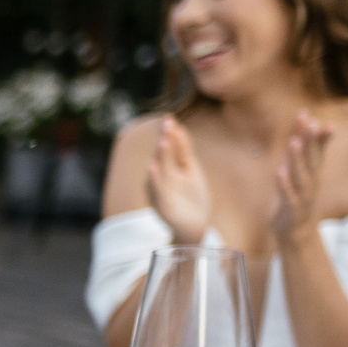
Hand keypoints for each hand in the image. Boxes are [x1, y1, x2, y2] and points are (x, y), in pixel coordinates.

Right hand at [145, 117, 213, 243]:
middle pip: (162, 158)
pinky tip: (153, 168)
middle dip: (164, 141)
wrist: (194, 228)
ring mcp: (160, 193)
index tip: (170, 118)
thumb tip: (178, 127)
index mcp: (167, 169)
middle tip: (167, 126)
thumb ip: (183, 150)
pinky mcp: (162, 208)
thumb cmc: (191, 199)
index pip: (167, 149)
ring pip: (158, 173)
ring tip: (163, 142)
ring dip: (160, 157)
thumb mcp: (190, 170)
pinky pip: (157, 192)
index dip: (168, 134)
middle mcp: (161, 179)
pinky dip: (155, 181)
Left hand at [269, 112, 331, 242]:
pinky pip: (288, 195)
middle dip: (311, 142)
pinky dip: (284, 184)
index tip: (314, 117)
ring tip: (294, 142)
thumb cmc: (298, 194)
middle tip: (311, 123)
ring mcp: (302, 195)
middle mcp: (311, 181)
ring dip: (297, 159)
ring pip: (300, 175)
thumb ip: (305, 147)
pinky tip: (279, 172)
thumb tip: (311, 120)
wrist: (296, 230)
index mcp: (314, 171)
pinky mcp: (291, 208)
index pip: (317, 150)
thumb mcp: (302, 170)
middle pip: (312, 159)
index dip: (317, 134)